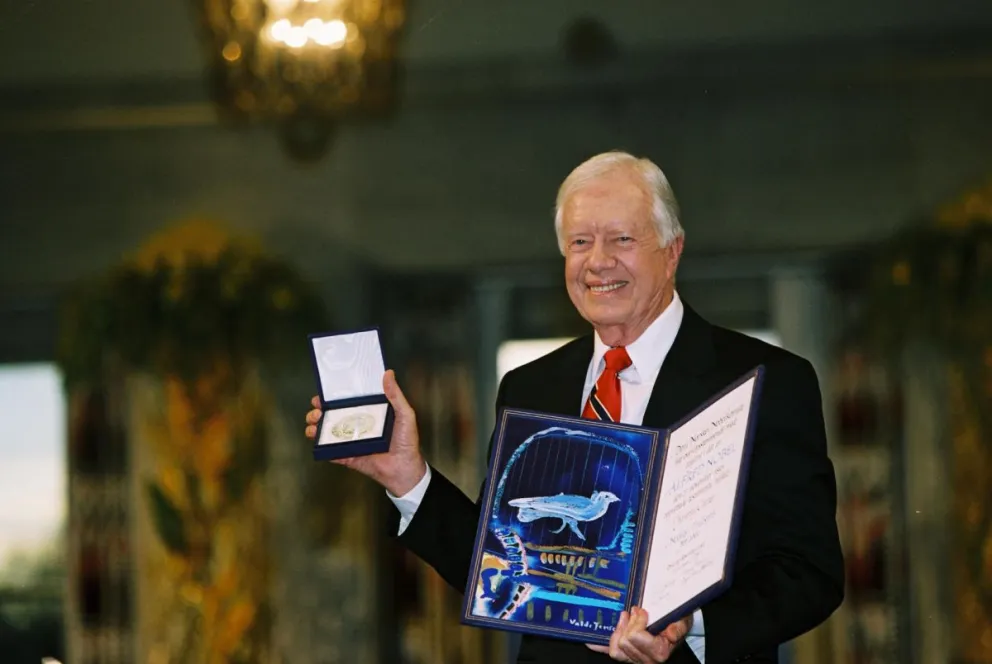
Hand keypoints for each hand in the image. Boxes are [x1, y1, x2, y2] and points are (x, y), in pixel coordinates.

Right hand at [305, 369, 425, 495]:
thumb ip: (396, 395)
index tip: (323, 395)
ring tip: (314, 425)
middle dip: (319, 412)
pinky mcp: (349, 457)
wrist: (404, 469)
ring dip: (317, 428)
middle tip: (316, 411)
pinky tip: (318, 442)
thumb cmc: (407, 442)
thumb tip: (388, 374)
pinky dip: (322, 448)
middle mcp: (358, 427)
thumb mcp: (405, 414)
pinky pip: (331, 452)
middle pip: (333, 416)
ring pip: (328, 433)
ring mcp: (352, 442)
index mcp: (369, 414)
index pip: (347, 403)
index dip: (333, 398)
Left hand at [586, 607, 691, 662]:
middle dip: (629, 623)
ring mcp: (636, 659)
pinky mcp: (627, 657)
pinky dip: (600, 646)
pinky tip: (591, 641)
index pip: (636, 637)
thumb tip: (672, 633)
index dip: (637, 621)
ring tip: (624, 617)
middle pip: (625, 641)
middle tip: (634, 612)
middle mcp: (647, 659)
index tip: (641, 611)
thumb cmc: (678, 622)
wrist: (676, 627)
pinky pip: (611, 653)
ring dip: (619, 630)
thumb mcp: (683, 621)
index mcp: (660, 651)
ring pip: (616, 648)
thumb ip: (679, 627)